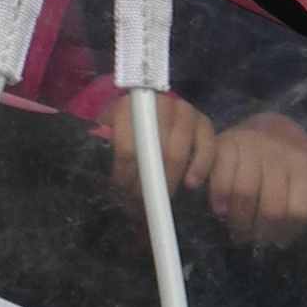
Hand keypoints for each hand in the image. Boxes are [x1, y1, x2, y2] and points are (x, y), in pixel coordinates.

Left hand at [109, 90, 217, 205]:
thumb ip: (105, 147)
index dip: (125, 174)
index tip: (123, 192)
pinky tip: (190, 185)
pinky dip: (199, 167)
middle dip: (147, 183)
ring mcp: (184, 111)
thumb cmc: (127, 127)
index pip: (127, 146)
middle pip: (153, 151)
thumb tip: (99, 178)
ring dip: (169, 180)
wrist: (152, 109)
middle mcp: (158, 102)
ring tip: (161, 200)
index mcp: (129, 105)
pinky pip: (207, 147)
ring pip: (178, 152)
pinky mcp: (204, 122)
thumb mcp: (110, 131)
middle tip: (140, 204)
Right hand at [204, 113, 306, 250]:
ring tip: (239, 227)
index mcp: (304, 163)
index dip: (288, 231)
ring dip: (239, 220)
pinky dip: (219, 200)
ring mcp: (250, 145)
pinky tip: (222, 209)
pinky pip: (220, 179)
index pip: (300, 210)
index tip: (279, 237)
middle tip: (256, 236)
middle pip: (272, 209)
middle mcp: (278, 152)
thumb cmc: (293, 161)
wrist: (263, 128)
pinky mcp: (225, 144)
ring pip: (245, 194)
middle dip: (262, 231)